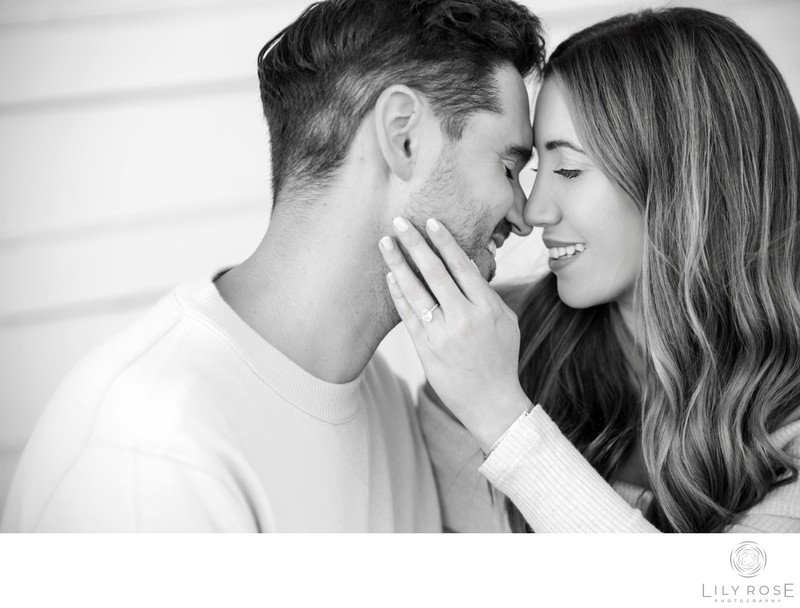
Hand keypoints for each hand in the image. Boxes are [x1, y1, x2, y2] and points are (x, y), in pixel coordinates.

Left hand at [378, 217, 531, 451]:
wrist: (491, 402)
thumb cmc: (501, 358)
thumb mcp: (507, 322)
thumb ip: (486, 294)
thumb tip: (466, 266)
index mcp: (487, 308)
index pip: (462, 266)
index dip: (444, 241)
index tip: (430, 221)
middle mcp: (464, 318)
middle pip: (435, 272)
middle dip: (415, 243)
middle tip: (400, 221)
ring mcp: (442, 334)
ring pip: (416, 290)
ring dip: (398, 263)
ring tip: (385, 243)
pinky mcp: (426, 348)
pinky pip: (408, 314)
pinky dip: (398, 293)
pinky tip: (390, 276)